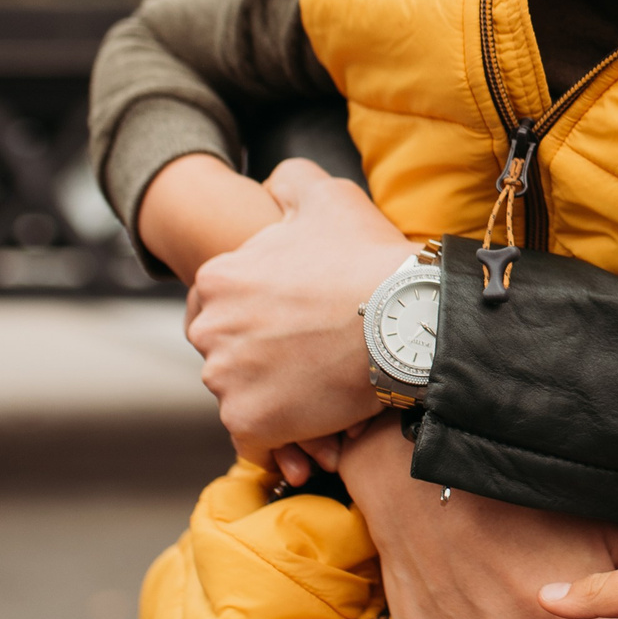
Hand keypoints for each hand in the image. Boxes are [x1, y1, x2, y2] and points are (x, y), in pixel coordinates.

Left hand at [184, 159, 409, 471]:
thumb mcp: (330, 197)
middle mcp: (210, 328)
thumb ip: (291, 181)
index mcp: (219, 277)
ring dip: (273, 396)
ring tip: (323, 391)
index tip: (295, 324)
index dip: (260, 317)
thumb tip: (271, 180)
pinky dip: (281, 437)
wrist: (407, 321)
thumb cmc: (370, 260)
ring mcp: (225, 377)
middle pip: (227, 351)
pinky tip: (317, 425)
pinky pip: (255, 438)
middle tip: (312, 357)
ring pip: (241, 394)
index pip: (220, 306)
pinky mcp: (249, 420)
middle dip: (261, 357)